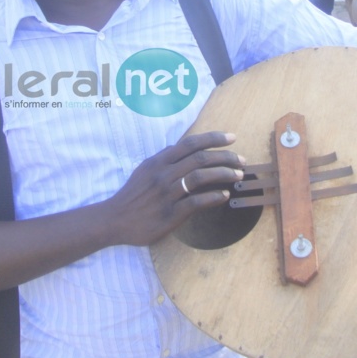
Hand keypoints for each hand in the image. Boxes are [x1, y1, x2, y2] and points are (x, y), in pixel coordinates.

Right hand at [107, 131, 242, 246]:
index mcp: (159, 161)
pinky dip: (212, 197)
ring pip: (200, 177)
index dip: (213, 138)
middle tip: (241, 160)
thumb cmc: (133, 194)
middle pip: (200, 158)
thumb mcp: (145, 170)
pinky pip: (195, 202)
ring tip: (238, 176)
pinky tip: (224, 196)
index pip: (190, 143)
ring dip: (223, 174)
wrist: (115, 219)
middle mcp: (163, 174)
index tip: (232, 138)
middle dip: (225, 157)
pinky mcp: (169, 214)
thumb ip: (165, 159)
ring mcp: (167, 194)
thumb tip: (185, 148)